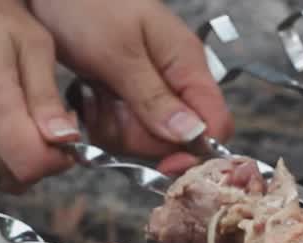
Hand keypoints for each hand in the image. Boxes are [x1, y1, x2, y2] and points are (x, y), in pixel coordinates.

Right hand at [0, 0, 78, 190]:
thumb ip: (47, 98)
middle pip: (13, 176)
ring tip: (10, 123)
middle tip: (39, 127)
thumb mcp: (33, 45)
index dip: (56, 160)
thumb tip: (65, 140)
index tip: (63, 142)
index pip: (31, 164)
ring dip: (9, 161)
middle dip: (36, 158)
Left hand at [29, 0, 232, 174]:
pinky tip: (86, 95)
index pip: (216, 124)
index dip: (196, 152)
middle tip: (108, 103)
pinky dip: (99, 120)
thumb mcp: (119, 52)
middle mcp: (173, 83)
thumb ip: (154, 97)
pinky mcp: (124, 98)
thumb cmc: (87, 4)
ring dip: (113, 126)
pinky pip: (119, 130)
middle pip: (174, 141)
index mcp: (186, 65)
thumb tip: (193, 136)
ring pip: (143, 139)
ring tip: (92, 92)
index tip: (164, 166)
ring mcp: (148, 92)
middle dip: (137, 135)